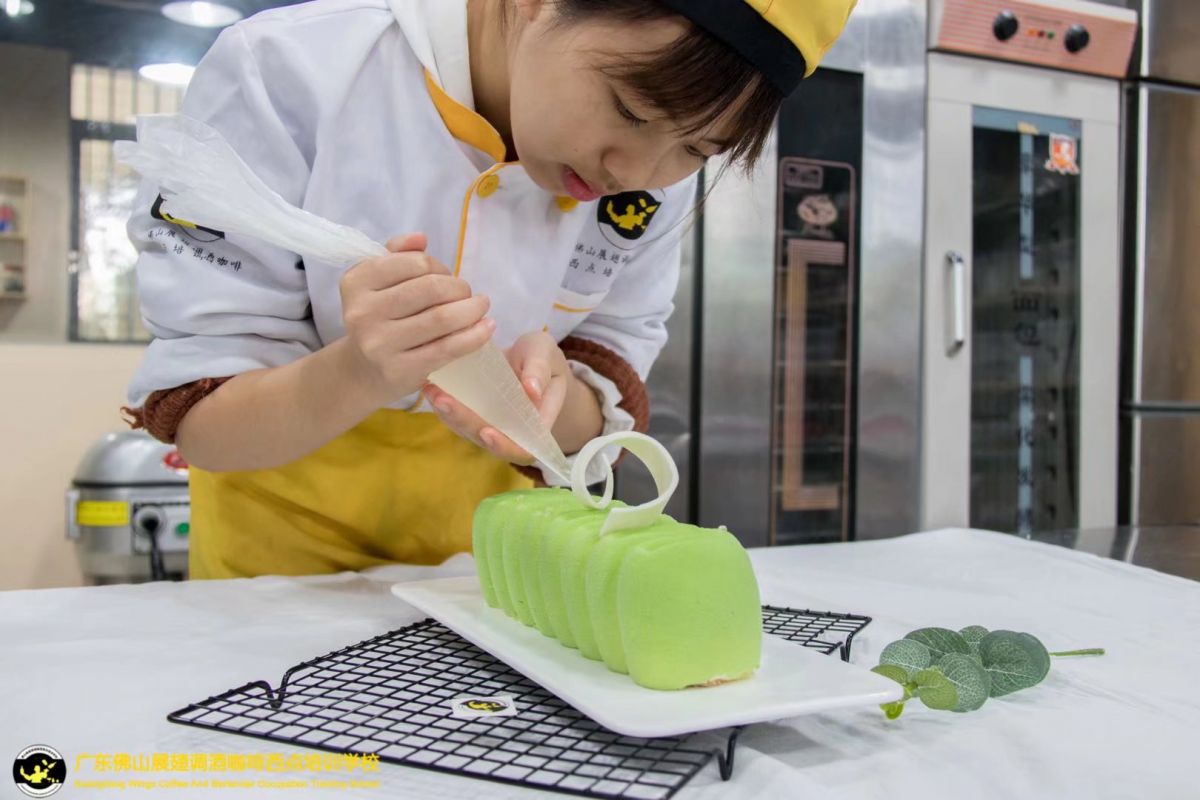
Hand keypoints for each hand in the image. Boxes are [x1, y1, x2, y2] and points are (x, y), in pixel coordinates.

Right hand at [339, 233, 494, 402]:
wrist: (363, 370)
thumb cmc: (379, 318)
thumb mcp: (377, 281)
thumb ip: (397, 253)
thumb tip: (421, 238)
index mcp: (357, 282)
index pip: (414, 262)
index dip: (439, 266)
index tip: (445, 276)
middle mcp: (363, 312)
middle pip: (430, 288)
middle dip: (458, 287)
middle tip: (466, 293)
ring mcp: (380, 344)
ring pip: (441, 318)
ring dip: (472, 309)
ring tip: (481, 306)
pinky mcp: (400, 370)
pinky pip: (447, 348)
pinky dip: (474, 336)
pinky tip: (487, 327)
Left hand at [424, 331, 569, 464]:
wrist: (528, 356)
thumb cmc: (542, 357)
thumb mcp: (545, 353)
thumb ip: (540, 369)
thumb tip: (531, 390)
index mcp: (535, 424)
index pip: (521, 448)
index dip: (503, 446)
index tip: (487, 432)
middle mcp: (509, 430)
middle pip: (485, 439)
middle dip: (464, 422)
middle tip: (445, 402)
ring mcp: (488, 421)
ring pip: (466, 428)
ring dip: (447, 414)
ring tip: (433, 392)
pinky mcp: (471, 411)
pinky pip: (456, 413)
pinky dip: (442, 402)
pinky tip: (430, 384)